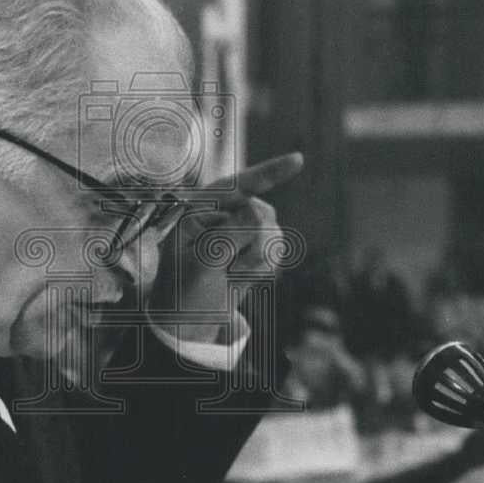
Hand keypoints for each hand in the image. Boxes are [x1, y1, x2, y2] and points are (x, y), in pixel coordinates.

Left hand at [148, 152, 303, 342]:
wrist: (187, 322)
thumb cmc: (184, 291)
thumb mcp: (202, 264)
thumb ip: (230, 235)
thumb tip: (262, 211)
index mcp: (197, 210)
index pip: (236, 186)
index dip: (268, 173)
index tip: (298, 160)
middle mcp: (220, 214)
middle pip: (260, 213)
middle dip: (251, 244)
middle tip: (225, 269)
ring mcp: (239, 229)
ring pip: (273, 232)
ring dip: (256, 260)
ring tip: (229, 276)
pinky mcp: (253, 247)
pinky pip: (277, 250)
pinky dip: (263, 268)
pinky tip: (241, 277)